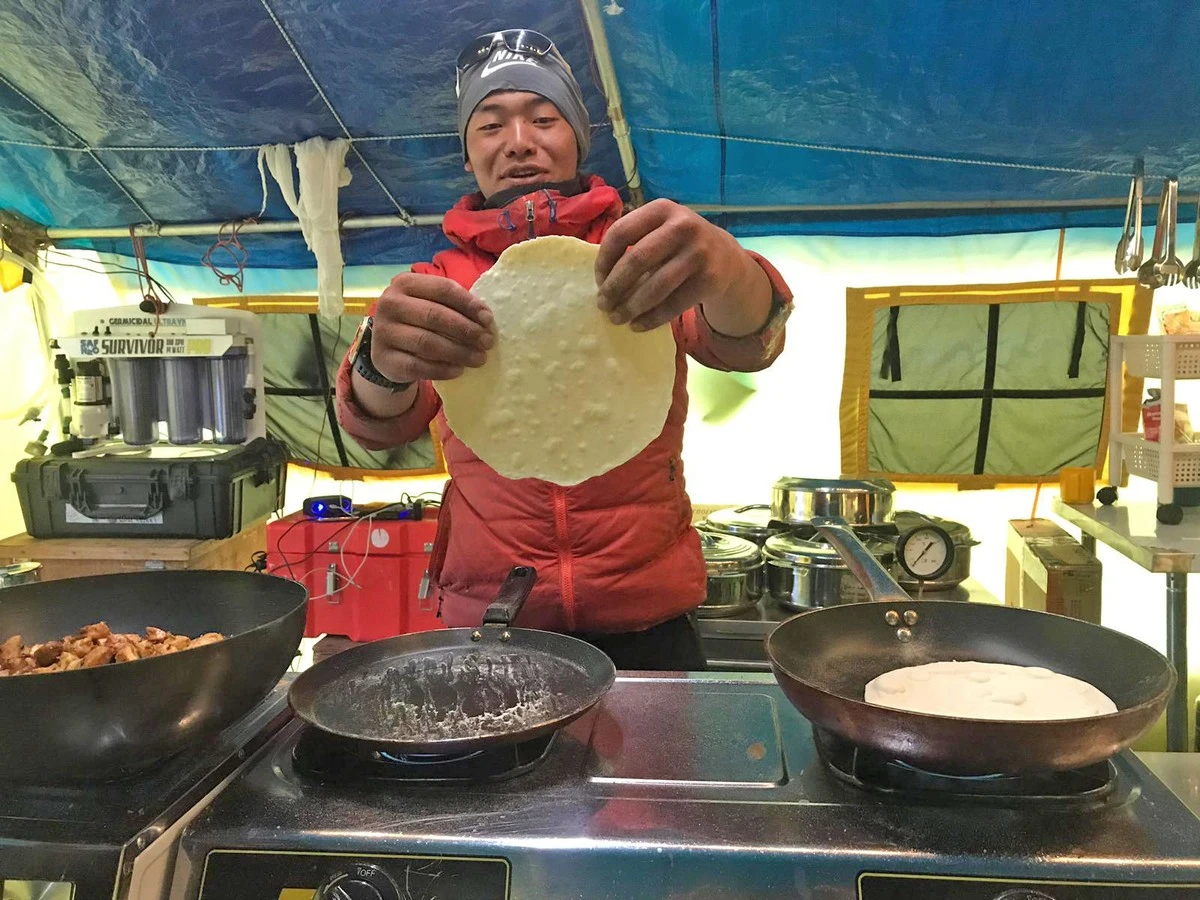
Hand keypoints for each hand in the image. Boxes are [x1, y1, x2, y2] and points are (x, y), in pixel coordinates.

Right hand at [370, 273, 494, 381]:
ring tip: (479, 358)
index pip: (442, 289)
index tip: (488, 319)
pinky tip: (458, 370)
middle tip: (487, 342)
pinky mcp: (385, 359)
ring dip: (458, 352)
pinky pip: (418, 366)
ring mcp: (384, 332)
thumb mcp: (430, 304)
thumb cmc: (417, 321)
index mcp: (405, 283)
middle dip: (466, 330)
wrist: (387, 349)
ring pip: (427, 342)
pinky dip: (442, 369)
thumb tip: (485, 319)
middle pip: (435, 315)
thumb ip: (453, 305)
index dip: (468, 303)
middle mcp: (390, 304)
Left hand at [594, 199, 769, 333]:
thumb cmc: (680, 245)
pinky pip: (672, 305)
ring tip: (616, 318)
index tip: (598, 280)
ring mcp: (698, 253)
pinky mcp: (709, 280)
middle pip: (636, 260)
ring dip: (630, 307)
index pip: (621, 232)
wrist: (726, 258)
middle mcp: (682, 226)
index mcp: (661, 209)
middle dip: (614, 287)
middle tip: (602, 304)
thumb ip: (634, 240)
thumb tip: (601, 278)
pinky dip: (651, 319)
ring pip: (654, 286)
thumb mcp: (661, 228)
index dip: (604, 260)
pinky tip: (637, 325)